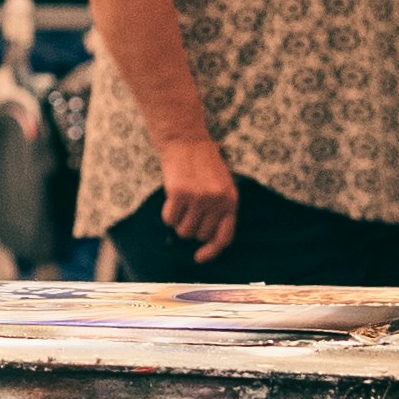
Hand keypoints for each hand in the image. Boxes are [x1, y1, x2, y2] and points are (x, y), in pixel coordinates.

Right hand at [155, 136, 239, 263]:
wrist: (186, 140)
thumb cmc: (203, 165)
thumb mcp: (222, 186)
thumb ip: (219, 211)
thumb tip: (206, 242)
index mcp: (230, 200)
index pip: (223, 237)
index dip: (211, 252)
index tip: (198, 257)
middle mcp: (216, 201)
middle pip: (199, 236)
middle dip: (191, 228)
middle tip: (189, 210)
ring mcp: (198, 198)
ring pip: (183, 230)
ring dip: (179, 222)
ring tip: (181, 203)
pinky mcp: (179, 193)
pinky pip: (169, 219)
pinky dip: (168, 214)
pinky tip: (172, 198)